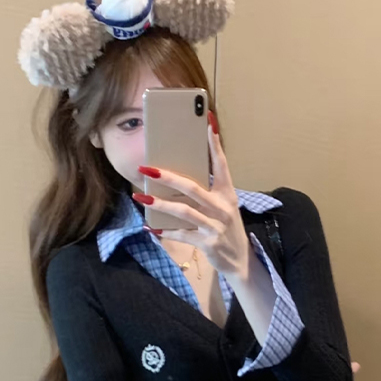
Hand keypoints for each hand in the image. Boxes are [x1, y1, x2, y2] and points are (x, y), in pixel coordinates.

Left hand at [134, 112, 251, 278]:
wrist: (240, 260)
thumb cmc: (226, 226)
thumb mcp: (223, 205)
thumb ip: (206, 190)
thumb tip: (176, 175)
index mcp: (227, 192)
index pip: (221, 163)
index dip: (213, 143)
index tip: (207, 121)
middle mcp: (222, 207)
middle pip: (192, 188)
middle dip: (167, 177)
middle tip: (146, 167)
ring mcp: (215, 226)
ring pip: (183, 212)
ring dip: (159, 204)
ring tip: (140, 196)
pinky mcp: (208, 243)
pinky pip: (182, 235)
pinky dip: (164, 231)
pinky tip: (149, 227)